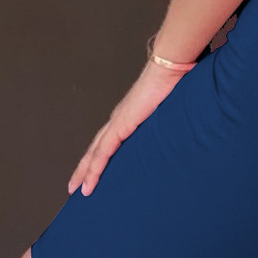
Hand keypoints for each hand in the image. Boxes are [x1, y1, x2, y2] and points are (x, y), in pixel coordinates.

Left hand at [67, 57, 191, 194]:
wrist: (169, 68)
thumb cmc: (175, 82)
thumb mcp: (171, 111)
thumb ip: (169, 124)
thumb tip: (181, 135)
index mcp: (129, 116)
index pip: (108, 141)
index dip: (98, 156)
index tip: (93, 170)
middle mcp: (119, 120)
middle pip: (95, 149)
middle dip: (84, 168)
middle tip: (76, 185)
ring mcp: (118, 122)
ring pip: (95, 153)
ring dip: (85, 172)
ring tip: (77, 189)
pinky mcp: (121, 125)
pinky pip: (104, 152)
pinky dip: (95, 169)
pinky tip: (89, 182)